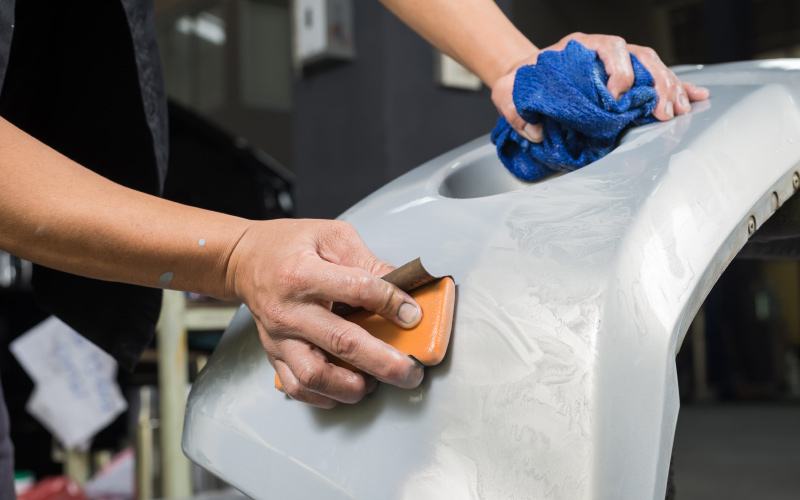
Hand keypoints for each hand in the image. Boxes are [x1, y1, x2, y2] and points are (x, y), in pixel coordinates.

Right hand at [226, 219, 424, 407]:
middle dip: (384, 361)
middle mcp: (289, 309)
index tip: (413, 315)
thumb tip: (402, 288)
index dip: (391, 303)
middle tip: (411, 371)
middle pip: (342, 342)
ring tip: (376, 383)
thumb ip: (368, 262)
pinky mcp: (274, 354)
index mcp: (303, 273)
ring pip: (316, 375)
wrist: (245, 260)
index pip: (357, 289)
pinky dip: (325, 396)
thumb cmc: (290, 246)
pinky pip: (298, 387)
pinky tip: (348, 388)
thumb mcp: (332, 236)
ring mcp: (280, 336)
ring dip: (352, 386)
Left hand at [491, 32, 709, 142]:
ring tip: (681, 110)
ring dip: (671, 88)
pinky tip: (696, 97)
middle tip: (663, 111)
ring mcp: (619, 61)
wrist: (527, 76)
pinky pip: (656, 78)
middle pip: (641, 56)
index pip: (610, 48)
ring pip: (654, 66)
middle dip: (657, 83)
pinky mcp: (627, 76)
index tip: (618, 99)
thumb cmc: (523, 81)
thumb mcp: (509, 92)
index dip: (619, 72)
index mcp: (581, 45)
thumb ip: (515, 111)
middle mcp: (605, 50)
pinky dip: (676, 87)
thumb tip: (535, 132)